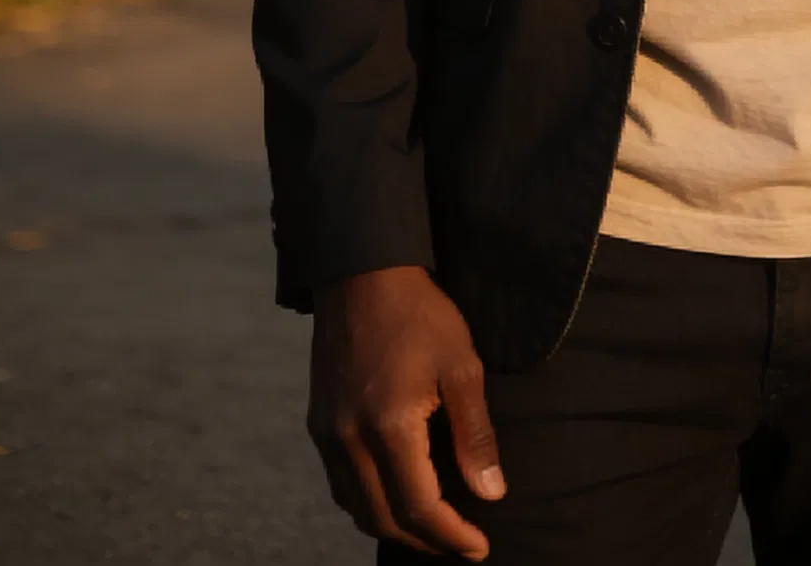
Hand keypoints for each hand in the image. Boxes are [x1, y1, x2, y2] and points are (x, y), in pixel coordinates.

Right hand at [308, 264, 505, 556]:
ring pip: (358, 509)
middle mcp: (348, 439)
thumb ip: (476, 435)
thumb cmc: (420, 314)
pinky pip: (341, 486)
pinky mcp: (318, 424)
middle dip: (426, 541)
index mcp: (388, 426)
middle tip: (462, 543)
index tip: (480, 548)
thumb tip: (491, 494)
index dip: (452, 536)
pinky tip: (397, 494)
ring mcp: (327, 434)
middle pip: (385, 520)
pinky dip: (370, 504)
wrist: (362, 272)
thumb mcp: (462, 366)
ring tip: (435, 525)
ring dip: (396, 526)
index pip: (420, 508)